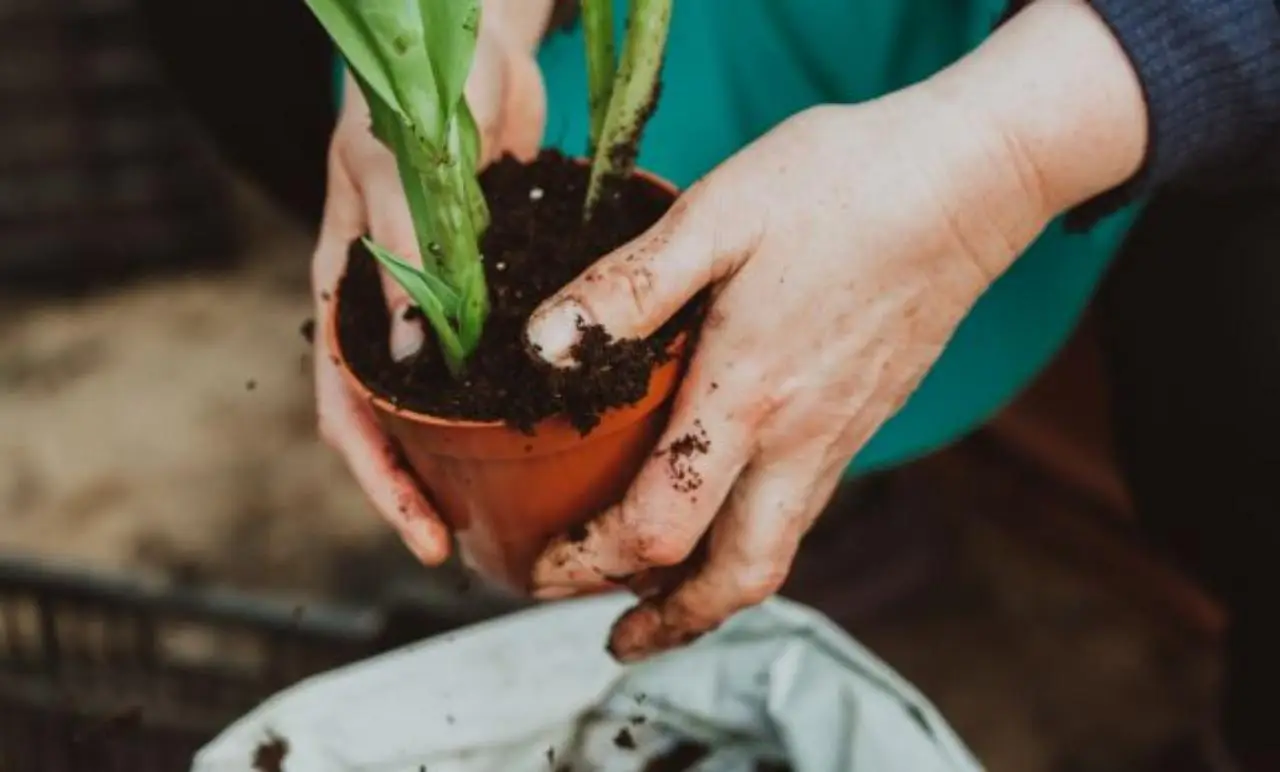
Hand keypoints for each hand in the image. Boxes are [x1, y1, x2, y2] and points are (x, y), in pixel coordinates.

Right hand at [311, 4, 548, 563]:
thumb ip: (403, 256)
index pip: (347, 410)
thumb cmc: (415, 94)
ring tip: (521, 504)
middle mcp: (389, 309)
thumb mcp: (396, 171)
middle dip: (427, 488)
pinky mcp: (491, 282)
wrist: (472, 45)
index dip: (380, 482)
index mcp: (345, 291)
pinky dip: (515, 394)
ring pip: (448, 399)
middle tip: (479, 542)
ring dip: (473, 453)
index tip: (424, 537)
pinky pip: (498, 354)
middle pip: (397, 422)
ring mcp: (442, 301)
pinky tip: (561, 423)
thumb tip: (411, 358)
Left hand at [524, 0, 1147, 660]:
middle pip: (736, 579)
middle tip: (614, 640)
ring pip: (774, 553)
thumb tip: (541, 348)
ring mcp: (840, 437)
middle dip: (668, 624)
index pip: (659, 528)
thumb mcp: (717, 217)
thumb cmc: (841, 186)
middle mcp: (800, 440)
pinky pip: (801, 509)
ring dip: (709, 592)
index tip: (541, 571)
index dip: (589, 564)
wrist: (968, 180)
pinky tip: (722, 506)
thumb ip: (627, 289)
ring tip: (656, 600)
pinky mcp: (863, 419)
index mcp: (748, 396)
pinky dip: (749, 539)